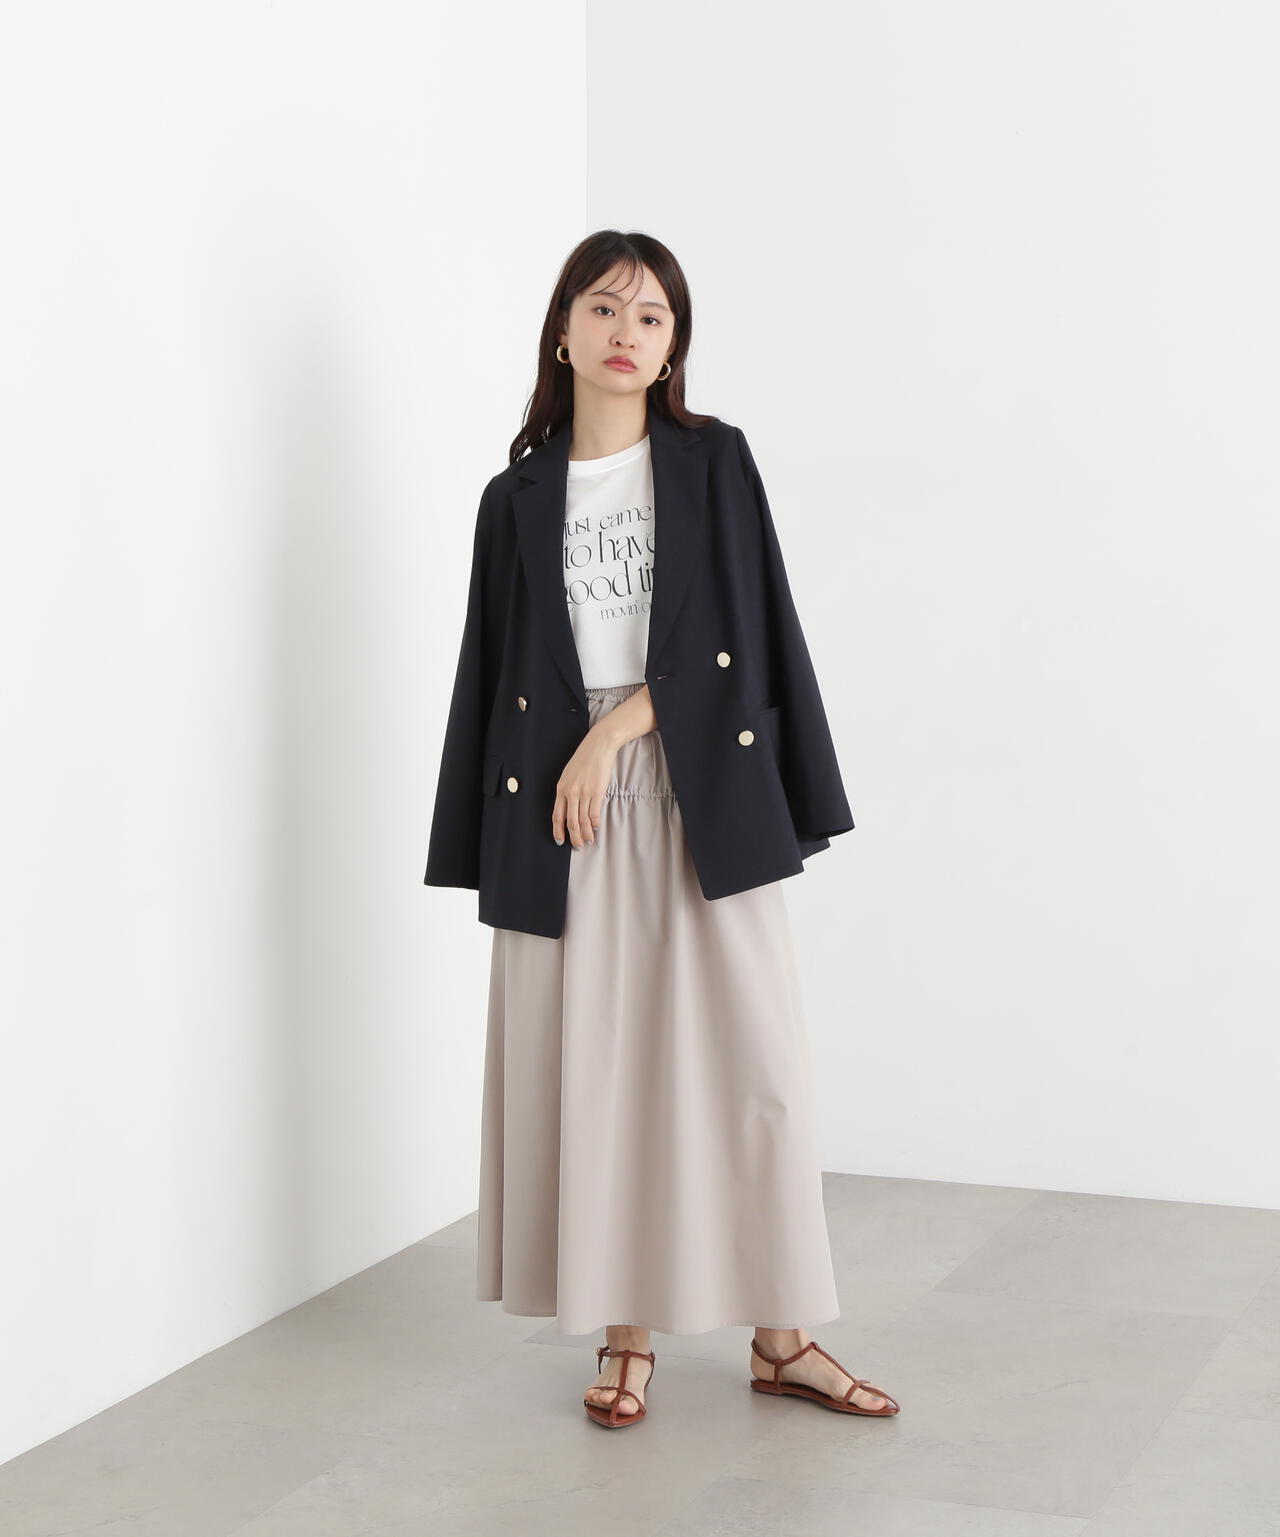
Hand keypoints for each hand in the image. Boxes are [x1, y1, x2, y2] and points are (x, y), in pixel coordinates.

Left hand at [553, 726, 618, 848]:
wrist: (599, 745)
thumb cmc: (585, 759)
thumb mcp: (569, 774)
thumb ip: (567, 790)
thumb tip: (568, 808)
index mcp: (561, 788)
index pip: (557, 815)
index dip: (558, 830)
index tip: (560, 841)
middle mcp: (570, 792)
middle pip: (570, 821)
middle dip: (573, 837)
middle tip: (578, 846)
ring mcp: (584, 792)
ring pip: (582, 820)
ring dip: (585, 833)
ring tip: (589, 841)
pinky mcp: (597, 791)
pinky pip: (594, 813)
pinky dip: (594, 823)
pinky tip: (595, 828)